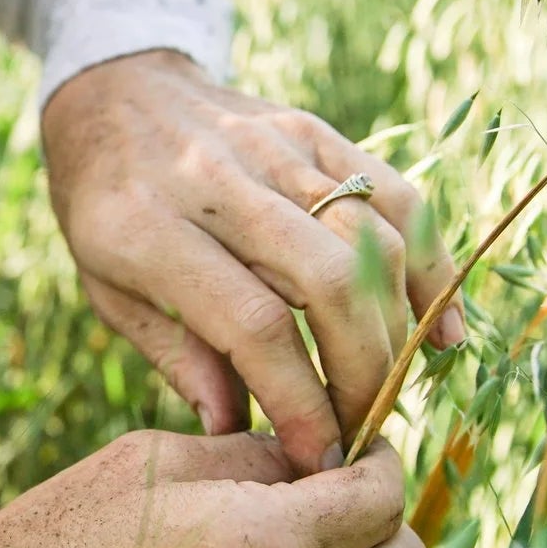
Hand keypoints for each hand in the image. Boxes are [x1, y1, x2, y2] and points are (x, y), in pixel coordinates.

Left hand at [42, 51, 466, 472]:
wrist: (114, 91)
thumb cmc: (104, 209)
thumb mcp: (106, 289)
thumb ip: (175, 356)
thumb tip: (236, 431)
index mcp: (150, 230)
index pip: (254, 326)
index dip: (299, 400)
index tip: (318, 456)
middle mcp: (218, 183)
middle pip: (331, 284)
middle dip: (364, 372)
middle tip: (364, 426)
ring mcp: (275, 149)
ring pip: (373, 242)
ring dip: (399, 328)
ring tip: (392, 386)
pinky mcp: (316, 132)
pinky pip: (397, 195)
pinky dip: (432, 265)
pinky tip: (442, 327)